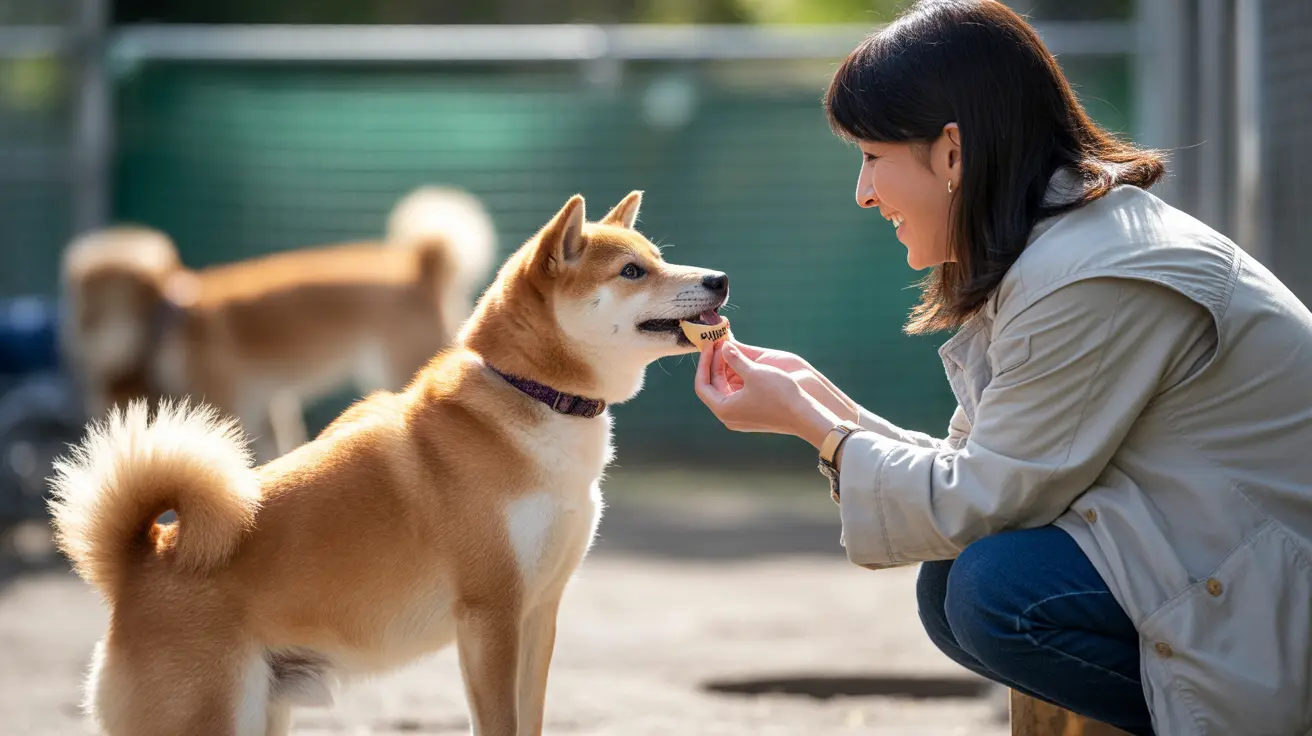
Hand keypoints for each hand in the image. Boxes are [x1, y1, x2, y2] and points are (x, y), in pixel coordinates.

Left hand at [695, 340, 842, 448]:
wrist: (804, 415)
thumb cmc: (779, 394)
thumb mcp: (753, 372)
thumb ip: (734, 358)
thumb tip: (723, 346)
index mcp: (723, 409)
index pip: (702, 385)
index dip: (704, 363)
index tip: (710, 347)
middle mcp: (729, 416)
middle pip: (714, 386)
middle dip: (716, 364)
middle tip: (721, 344)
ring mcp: (740, 417)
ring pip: (726, 389)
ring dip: (727, 370)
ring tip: (732, 350)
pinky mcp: (752, 415)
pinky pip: (738, 394)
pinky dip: (738, 378)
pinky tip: (743, 363)